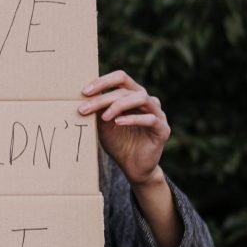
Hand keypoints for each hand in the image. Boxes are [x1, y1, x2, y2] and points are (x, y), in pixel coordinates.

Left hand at [78, 70, 170, 185]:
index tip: (84, 92)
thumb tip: (84, 96)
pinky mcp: (162, 129)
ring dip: (119, 105)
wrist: (133, 167)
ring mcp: (157, 113)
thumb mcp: (104, 125)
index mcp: (133, 95)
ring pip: (141, 98)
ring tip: (104, 117)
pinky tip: (118, 123)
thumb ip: (99, 110)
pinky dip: (133, 119)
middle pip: (127, 88)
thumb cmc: (118, 143)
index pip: (121, 78)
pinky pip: (150, 119)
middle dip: (104, 97)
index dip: (103, 81)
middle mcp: (147, 101)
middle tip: (85, 107)